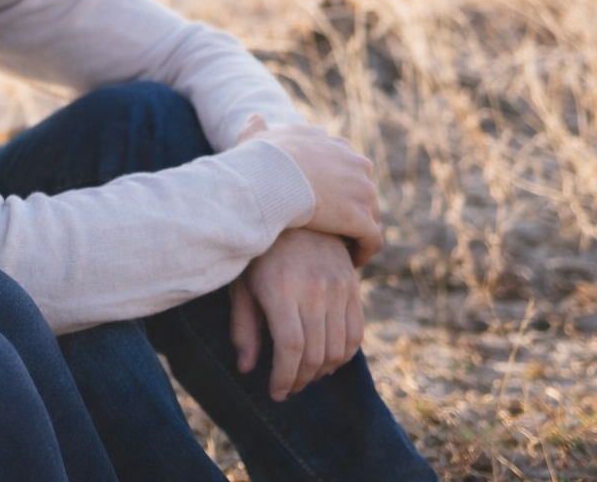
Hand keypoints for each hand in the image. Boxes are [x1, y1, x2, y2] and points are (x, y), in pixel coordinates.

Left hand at [229, 229, 364, 401]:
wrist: (290, 204)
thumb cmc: (256, 249)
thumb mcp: (240, 284)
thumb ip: (244, 326)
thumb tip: (247, 368)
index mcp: (281, 290)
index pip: (291, 348)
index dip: (284, 377)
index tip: (275, 392)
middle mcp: (314, 289)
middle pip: (316, 353)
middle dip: (301, 380)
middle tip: (287, 388)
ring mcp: (338, 286)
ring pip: (339, 348)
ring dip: (322, 371)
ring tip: (304, 376)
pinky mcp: (352, 284)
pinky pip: (356, 331)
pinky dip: (344, 354)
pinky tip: (325, 360)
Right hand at [236, 115, 381, 265]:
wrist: (271, 178)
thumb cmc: (260, 161)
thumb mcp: (256, 139)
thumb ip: (257, 129)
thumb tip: (255, 117)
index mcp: (334, 144)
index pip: (346, 165)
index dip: (336, 185)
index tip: (323, 202)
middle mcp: (355, 162)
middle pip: (363, 189)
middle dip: (352, 207)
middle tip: (334, 228)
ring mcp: (362, 191)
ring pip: (371, 215)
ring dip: (359, 230)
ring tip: (343, 248)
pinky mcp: (362, 219)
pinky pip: (372, 240)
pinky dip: (364, 251)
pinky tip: (351, 261)